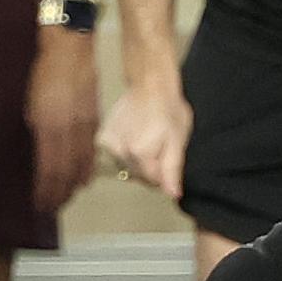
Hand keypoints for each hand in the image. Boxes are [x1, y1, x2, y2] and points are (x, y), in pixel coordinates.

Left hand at [28, 30, 101, 214]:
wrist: (70, 50)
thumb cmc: (43, 74)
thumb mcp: (30, 105)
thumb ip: (36, 131)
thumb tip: (39, 152)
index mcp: (49, 127)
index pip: (49, 170)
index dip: (46, 191)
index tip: (42, 206)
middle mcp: (69, 130)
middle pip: (67, 171)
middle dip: (61, 192)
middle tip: (55, 208)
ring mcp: (85, 125)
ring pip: (82, 163)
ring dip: (74, 183)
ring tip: (68, 197)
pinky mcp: (94, 118)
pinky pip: (91, 150)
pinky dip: (87, 167)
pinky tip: (84, 177)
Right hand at [99, 68, 193, 200]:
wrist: (150, 86)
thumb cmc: (168, 110)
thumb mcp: (178, 141)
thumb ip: (172, 170)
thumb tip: (172, 194)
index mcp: (140, 154)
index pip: (153, 182)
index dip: (165, 173)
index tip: (169, 155)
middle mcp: (120, 152)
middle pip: (138, 176)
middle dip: (151, 167)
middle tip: (160, 144)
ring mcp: (109, 145)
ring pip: (127, 166)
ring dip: (137, 159)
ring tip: (147, 137)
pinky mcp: (103, 138)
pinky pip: (117, 155)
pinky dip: (126, 151)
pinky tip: (135, 135)